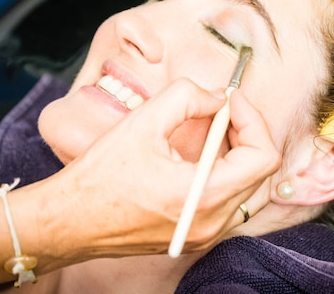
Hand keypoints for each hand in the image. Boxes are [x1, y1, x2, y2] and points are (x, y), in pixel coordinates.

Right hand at [26, 78, 279, 263]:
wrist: (69, 221)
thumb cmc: (99, 177)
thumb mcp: (144, 121)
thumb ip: (188, 97)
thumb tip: (216, 98)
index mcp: (203, 196)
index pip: (263, 157)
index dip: (252, 119)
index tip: (230, 100)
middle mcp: (211, 223)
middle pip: (260, 173)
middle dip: (246, 133)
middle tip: (221, 110)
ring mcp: (204, 234)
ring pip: (247, 188)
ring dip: (236, 153)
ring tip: (209, 128)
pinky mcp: (192, 235)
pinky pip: (227, 201)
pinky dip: (223, 172)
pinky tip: (196, 153)